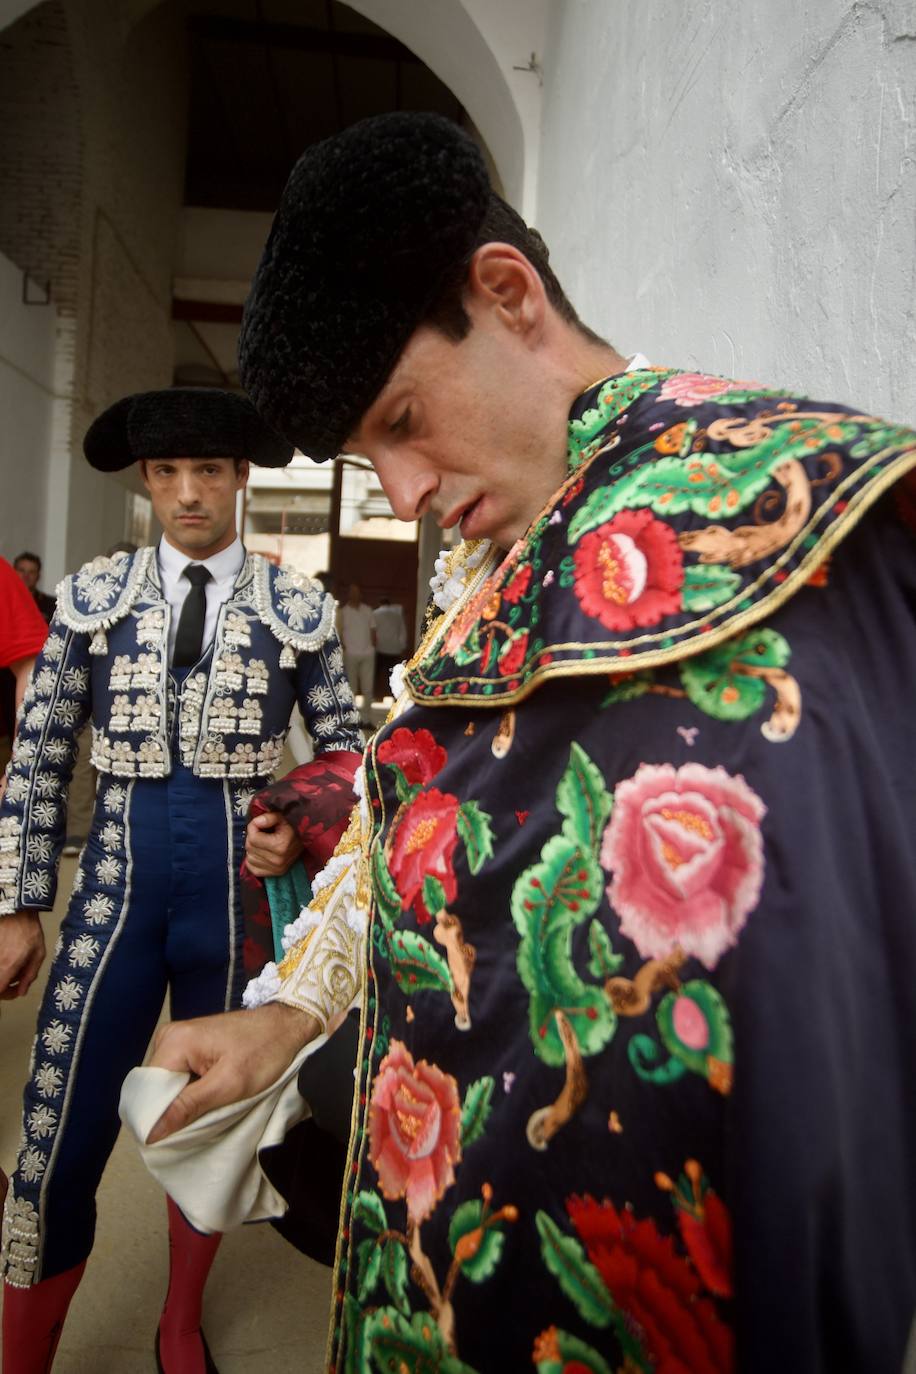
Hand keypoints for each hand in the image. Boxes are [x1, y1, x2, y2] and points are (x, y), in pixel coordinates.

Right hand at [0, 911, 45, 998]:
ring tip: (14, 967)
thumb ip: (30, 974)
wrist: (16, 910)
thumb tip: (22, 991)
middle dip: (4, 987)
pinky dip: (2, 966)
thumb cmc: (29, 930)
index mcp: (8, 965)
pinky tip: (9, 959)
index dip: (6, 995)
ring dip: (3, 975)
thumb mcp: (38, 953)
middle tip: (15, 982)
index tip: (14, 991)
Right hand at [146, 1001, 319, 1142]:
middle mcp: (169, 1037)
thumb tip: (150, 1132)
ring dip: (183, 1103)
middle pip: (156, 1089)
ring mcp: (179, 1040)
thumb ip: (187, 1106)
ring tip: (206, 1110)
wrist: (286, 1026)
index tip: (178, 1134)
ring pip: (168, 1086)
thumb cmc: (264, 1050)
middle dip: (172, 1110)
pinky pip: (179, 1077)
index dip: (158, 1117)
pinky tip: (207, 1098)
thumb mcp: (229, 1085)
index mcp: (174, 1041)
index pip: (148, 1092)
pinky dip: (191, 1092)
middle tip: (197, 1123)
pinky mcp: (189, 1046)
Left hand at [244, 811, 303, 876]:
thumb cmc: (292, 829)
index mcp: (281, 846)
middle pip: (250, 847)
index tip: (259, 823)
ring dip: (253, 848)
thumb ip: (269, 817)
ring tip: (262, 843)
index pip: (253, 838)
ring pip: (249, 857)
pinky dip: (253, 859)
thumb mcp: (282, 818)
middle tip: (261, 832)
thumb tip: (257, 822)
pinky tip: (261, 853)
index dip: (253, 827)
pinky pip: (251, 867)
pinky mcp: (272, 874)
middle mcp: (278, 860)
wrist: (304, 843)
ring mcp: (275, 869)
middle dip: (252, 837)